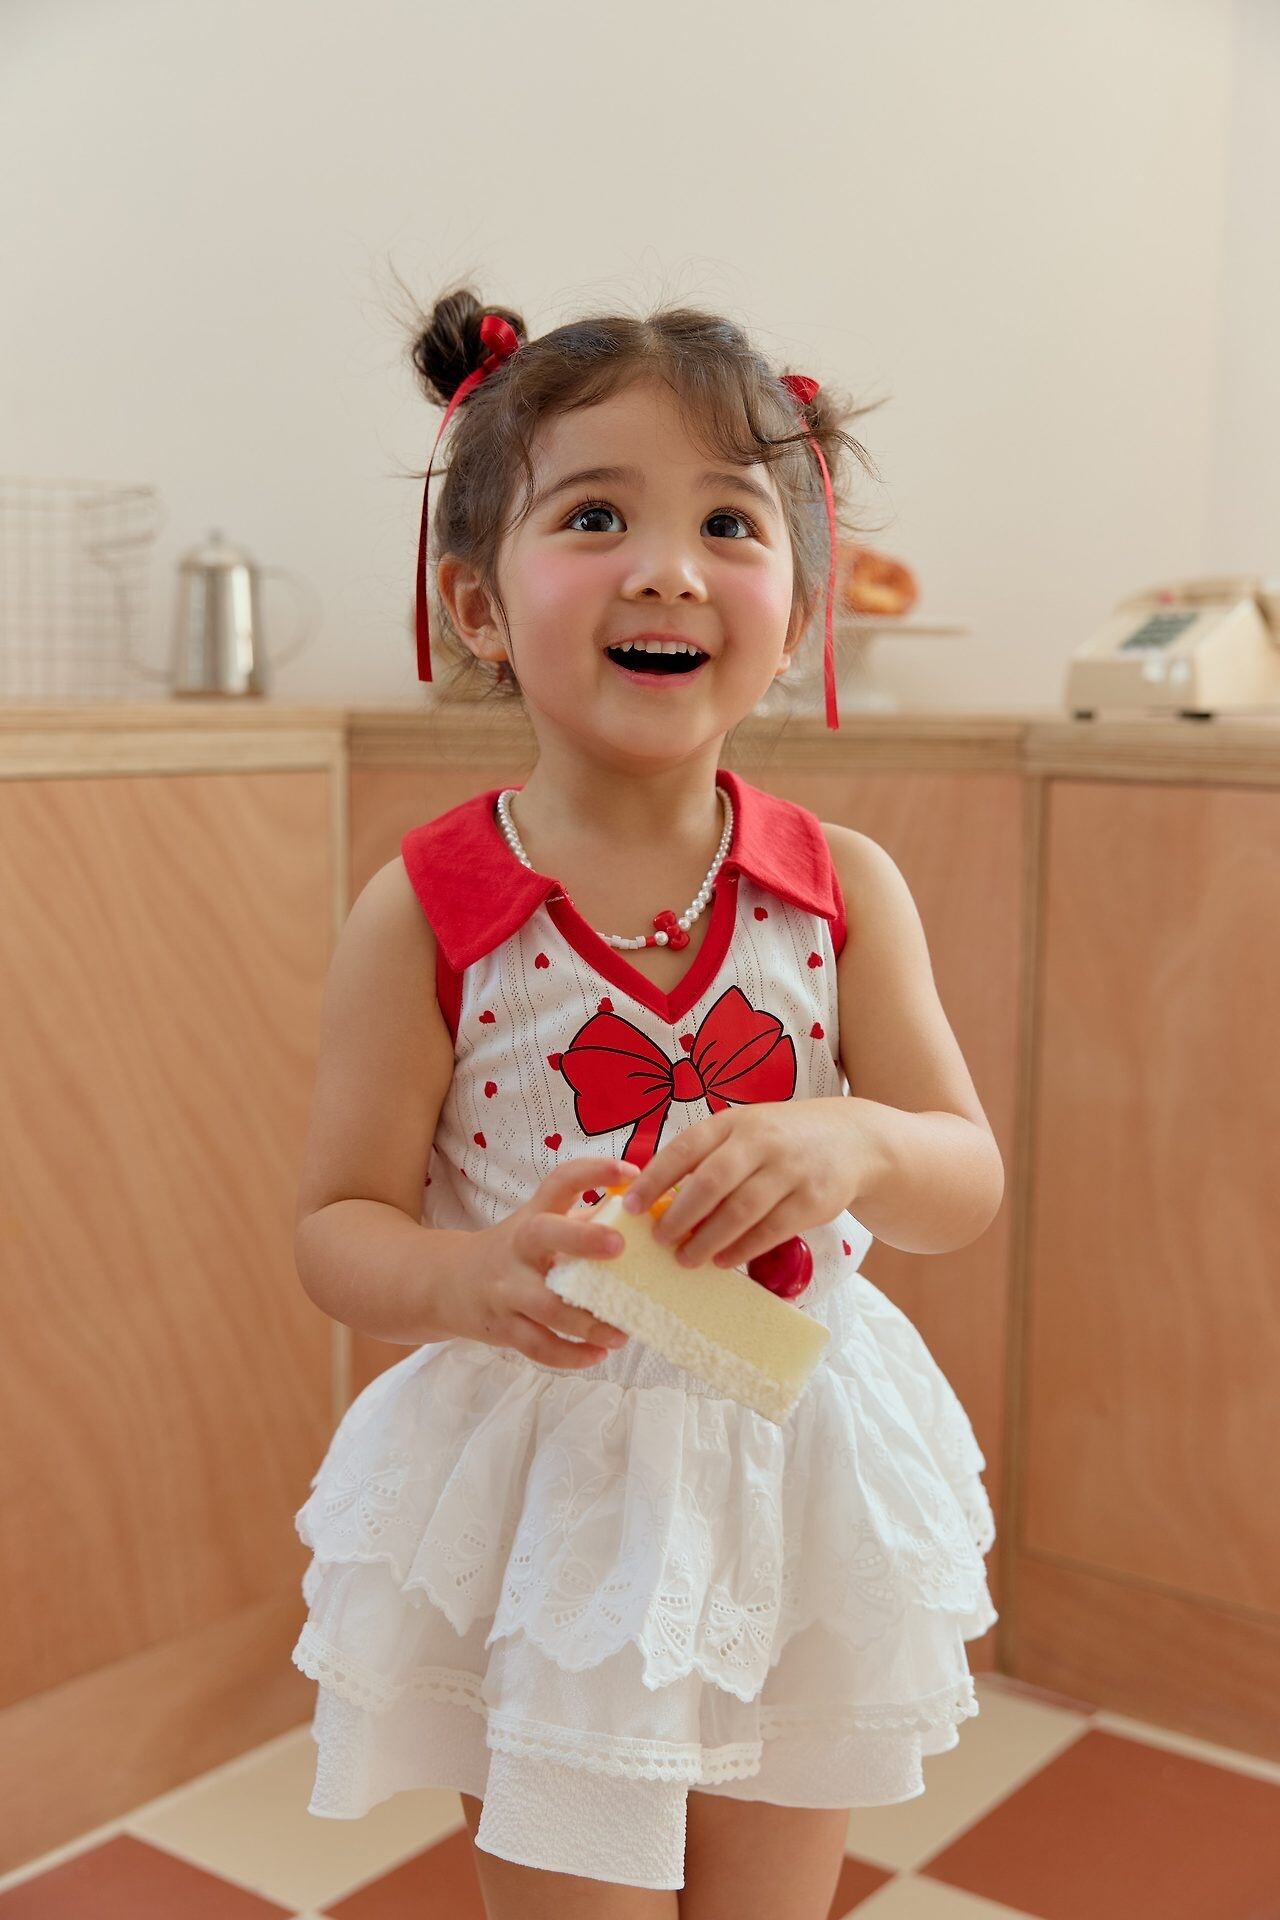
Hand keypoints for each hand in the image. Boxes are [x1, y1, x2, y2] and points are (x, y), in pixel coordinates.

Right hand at [453, 1156, 640, 1368]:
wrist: (448, 1283)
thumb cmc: (515, 1252)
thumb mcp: (540, 1227)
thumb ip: (585, 1221)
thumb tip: (649, 1217)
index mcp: (534, 1216)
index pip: (560, 1181)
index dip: (594, 1171)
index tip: (631, 1171)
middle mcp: (518, 1247)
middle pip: (543, 1235)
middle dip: (581, 1238)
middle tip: (618, 1246)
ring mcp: (506, 1289)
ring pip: (546, 1306)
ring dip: (588, 1322)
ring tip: (622, 1333)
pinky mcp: (503, 1326)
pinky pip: (538, 1346)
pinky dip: (569, 1355)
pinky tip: (597, 1355)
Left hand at [620, 1099, 870, 1269]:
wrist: (854, 1139)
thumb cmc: (782, 1139)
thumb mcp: (746, 1132)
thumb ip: (709, 1157)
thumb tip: (657, 1199)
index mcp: (734, 1122)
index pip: (686, 1148)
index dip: (655, 1178)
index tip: (631, 1206)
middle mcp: (762, 1142)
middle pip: (711, 1181)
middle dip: (679, 1215)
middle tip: (658, 1240)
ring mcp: (791, 1170)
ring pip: (741, 1210)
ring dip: (708, 1239)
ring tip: (686, 1258)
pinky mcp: (814, 1199)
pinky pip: (772, 1230)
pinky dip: (743, 1249)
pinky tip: (724, 1261)